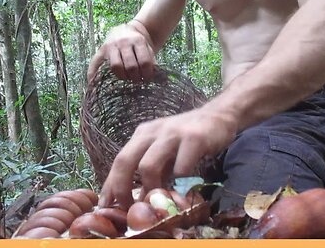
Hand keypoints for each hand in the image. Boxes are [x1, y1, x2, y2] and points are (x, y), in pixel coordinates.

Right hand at [87, 23, 155, 82]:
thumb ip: (151, 60)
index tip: (148, 79)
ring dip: (123, 77)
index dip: (147, 74)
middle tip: (138, 80)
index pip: (144, 62)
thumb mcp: (148, 47)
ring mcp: (111, 46)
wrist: (128, 29)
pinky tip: (91, 83)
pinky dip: (92, 73)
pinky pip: (95, 62)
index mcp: (138, 41)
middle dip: (136, 77)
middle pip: (130, 66)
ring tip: (127, 79)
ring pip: (116, 66)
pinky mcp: (102, 50)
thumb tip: (152, 76)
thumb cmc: (139, 43)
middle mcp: (123, 42)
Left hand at [98, 108, 237, 209]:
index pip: (119, 160)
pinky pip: (181, 167)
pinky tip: (185, 188)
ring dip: (150, 188)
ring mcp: (172, 134)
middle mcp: (153, 132)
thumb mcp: (164, 150)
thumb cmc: (188, 138)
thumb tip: (139, 200)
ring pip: (148, 165)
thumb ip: (152, 170)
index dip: (110, 185)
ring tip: (158, 200)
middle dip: (121, 188)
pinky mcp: (194, 139)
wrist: (219, 116)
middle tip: (128, 209)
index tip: (105, 206)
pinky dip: (179, 183)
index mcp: (142, 135)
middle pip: (125, 160)